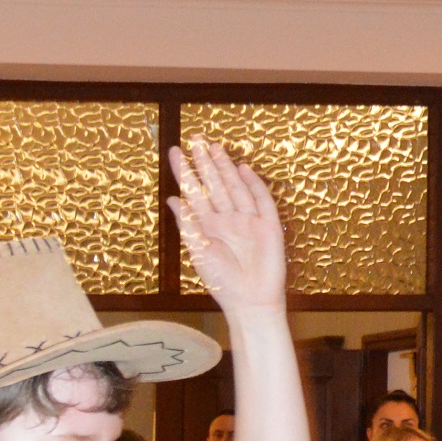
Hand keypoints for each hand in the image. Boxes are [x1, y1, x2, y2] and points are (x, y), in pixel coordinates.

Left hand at [167, 138, 287, 313]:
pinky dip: (253, 185)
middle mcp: (227, 219)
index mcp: (208, 226)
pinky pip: (261, 200)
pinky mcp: (268, 225)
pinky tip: (243, 169)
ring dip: (225, 168)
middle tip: (196, 139)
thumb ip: (188, 224)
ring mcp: (248, 220)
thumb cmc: (223, 282)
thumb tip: (173, 199)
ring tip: (214, 147)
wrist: (250, 301)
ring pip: (235, 187)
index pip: (194, 193)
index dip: (185, 173)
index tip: (174, 152)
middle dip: (205, 162)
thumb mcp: (199, 252)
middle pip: (215, 184)